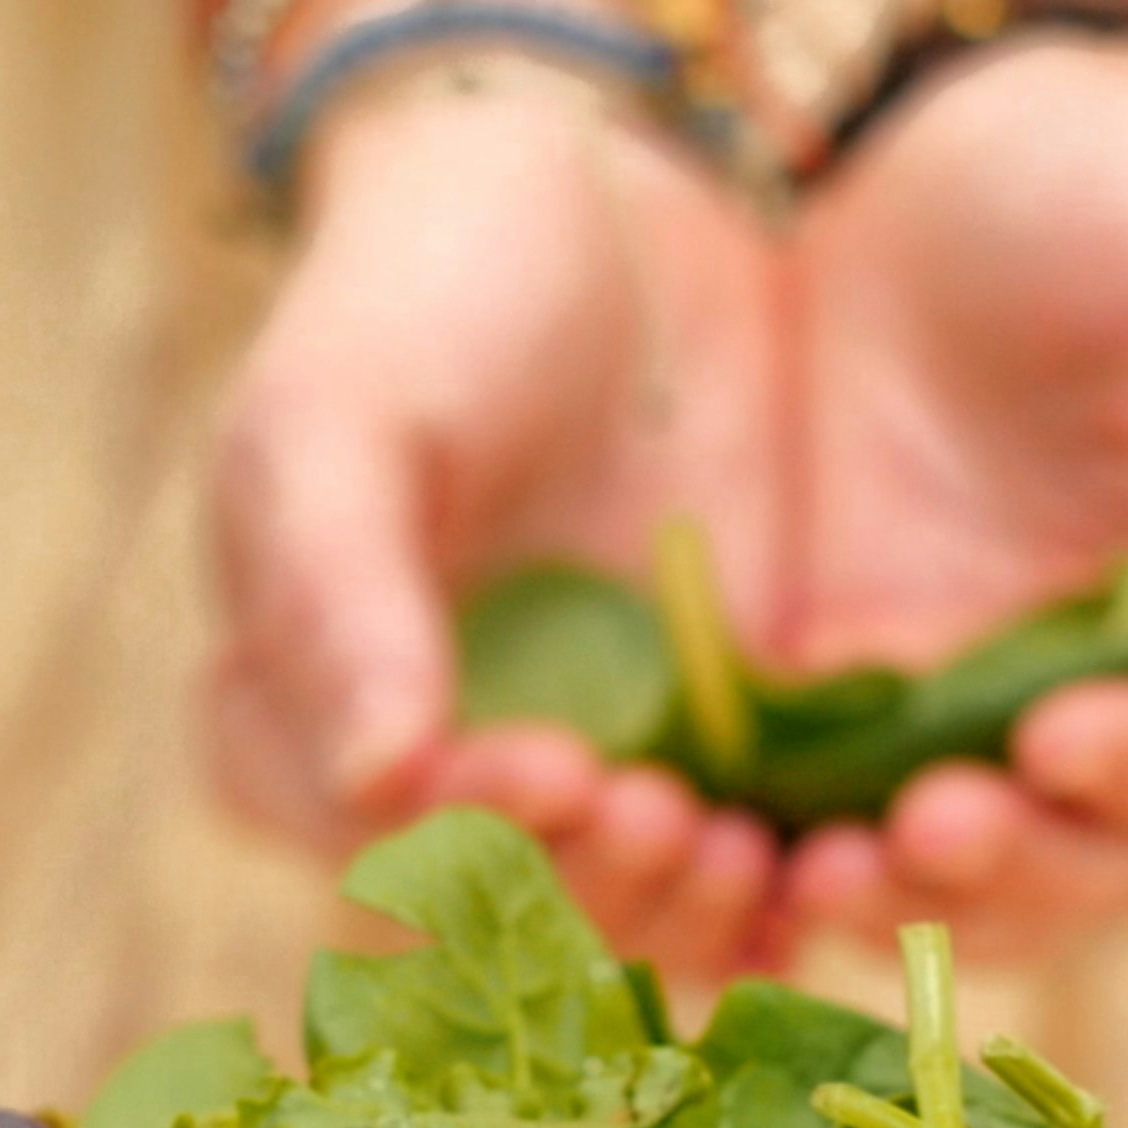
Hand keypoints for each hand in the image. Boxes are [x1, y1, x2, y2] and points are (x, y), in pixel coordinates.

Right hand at [208, 74, 789, 976]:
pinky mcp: (720, 766)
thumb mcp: (340, 419)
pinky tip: (832, 857)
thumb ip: (337, 597)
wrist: (596, 206)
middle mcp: (438, 792)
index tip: (548, 770)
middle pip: (502, 917)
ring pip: (630, 922)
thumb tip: (371, 782)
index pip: (364, 844)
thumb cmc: (418, 301)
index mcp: (296, 730)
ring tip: (753, 847)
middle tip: (668, 818)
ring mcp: (584, 788)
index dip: (458, 841)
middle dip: (589, 889)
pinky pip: (748, 880)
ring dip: (688, 910)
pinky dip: (789, 894)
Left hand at [775, 36, 1127, 961]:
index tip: (1059, 744)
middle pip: (1112, 861)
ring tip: (822, 877)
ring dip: (910, 907)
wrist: (928, 159)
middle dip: (1025, 871)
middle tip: (925, 834)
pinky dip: (795, 874)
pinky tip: (733, 858)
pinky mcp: (851, 722)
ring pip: (976, 886)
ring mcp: (989, 731)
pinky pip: (833, 838)